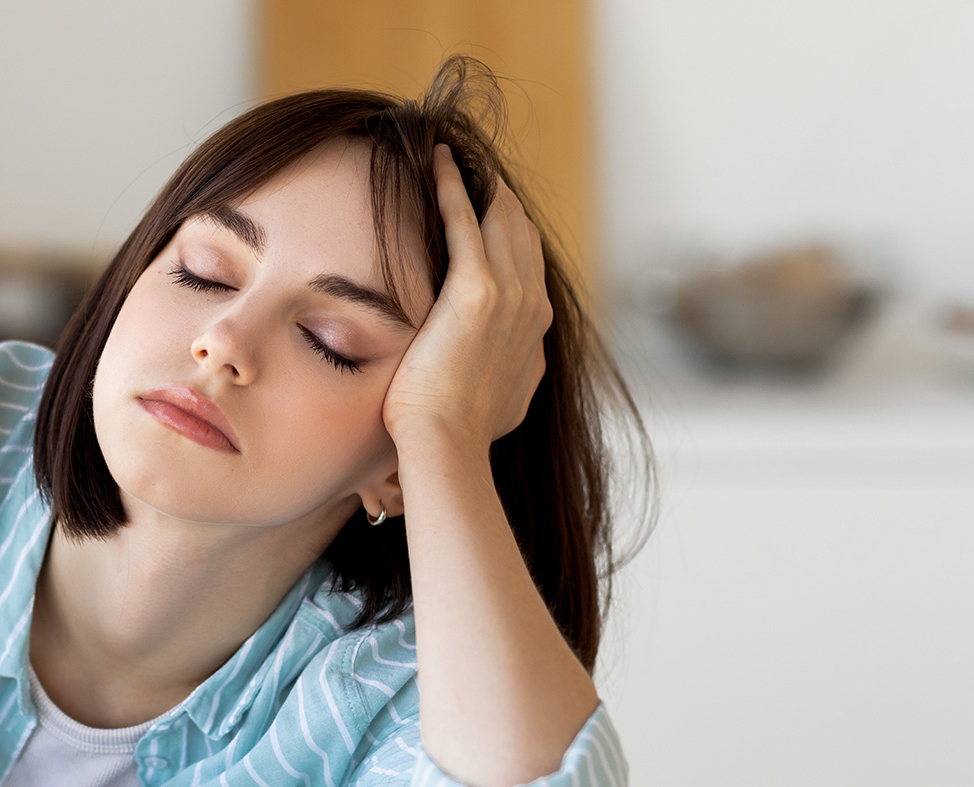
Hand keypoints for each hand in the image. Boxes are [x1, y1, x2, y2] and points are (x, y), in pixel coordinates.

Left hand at [382, 144, 551, 452]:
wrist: (447, 445)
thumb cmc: (463, 434)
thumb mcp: (506, 399)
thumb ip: (516, 370)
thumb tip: (522, 365)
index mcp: (536, 326)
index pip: (528, 260)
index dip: (510, 229)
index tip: (489, 206)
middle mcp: (532, 302)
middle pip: (520, 230)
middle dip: (497, 196)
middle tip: (471, 165)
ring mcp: (509, 293)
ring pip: (498, 217)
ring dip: (477, 182)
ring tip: (452, 153)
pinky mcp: (475, 289)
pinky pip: (463, 221)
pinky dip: (452, 186)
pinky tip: (438, 160)